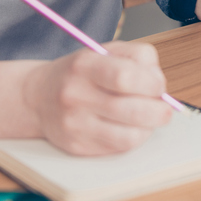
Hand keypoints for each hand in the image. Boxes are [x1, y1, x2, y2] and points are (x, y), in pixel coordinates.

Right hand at [22, 41, 172, 154]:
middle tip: (163, 108)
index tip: (159, 86)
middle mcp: (76, 95)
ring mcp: (75, 125)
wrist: (37, 97)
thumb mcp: (104, 51)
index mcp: (85, 65)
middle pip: (132, 110)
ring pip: (129, 136)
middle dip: (159, 111)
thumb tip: (161, 84)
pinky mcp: (77, 147)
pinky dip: (133, 139)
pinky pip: (118, 148)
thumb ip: (137, 58)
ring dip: (148, 128)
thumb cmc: (80, 73)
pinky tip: (131, 127)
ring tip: (147, 118)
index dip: (152, 84)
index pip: (126, 77)